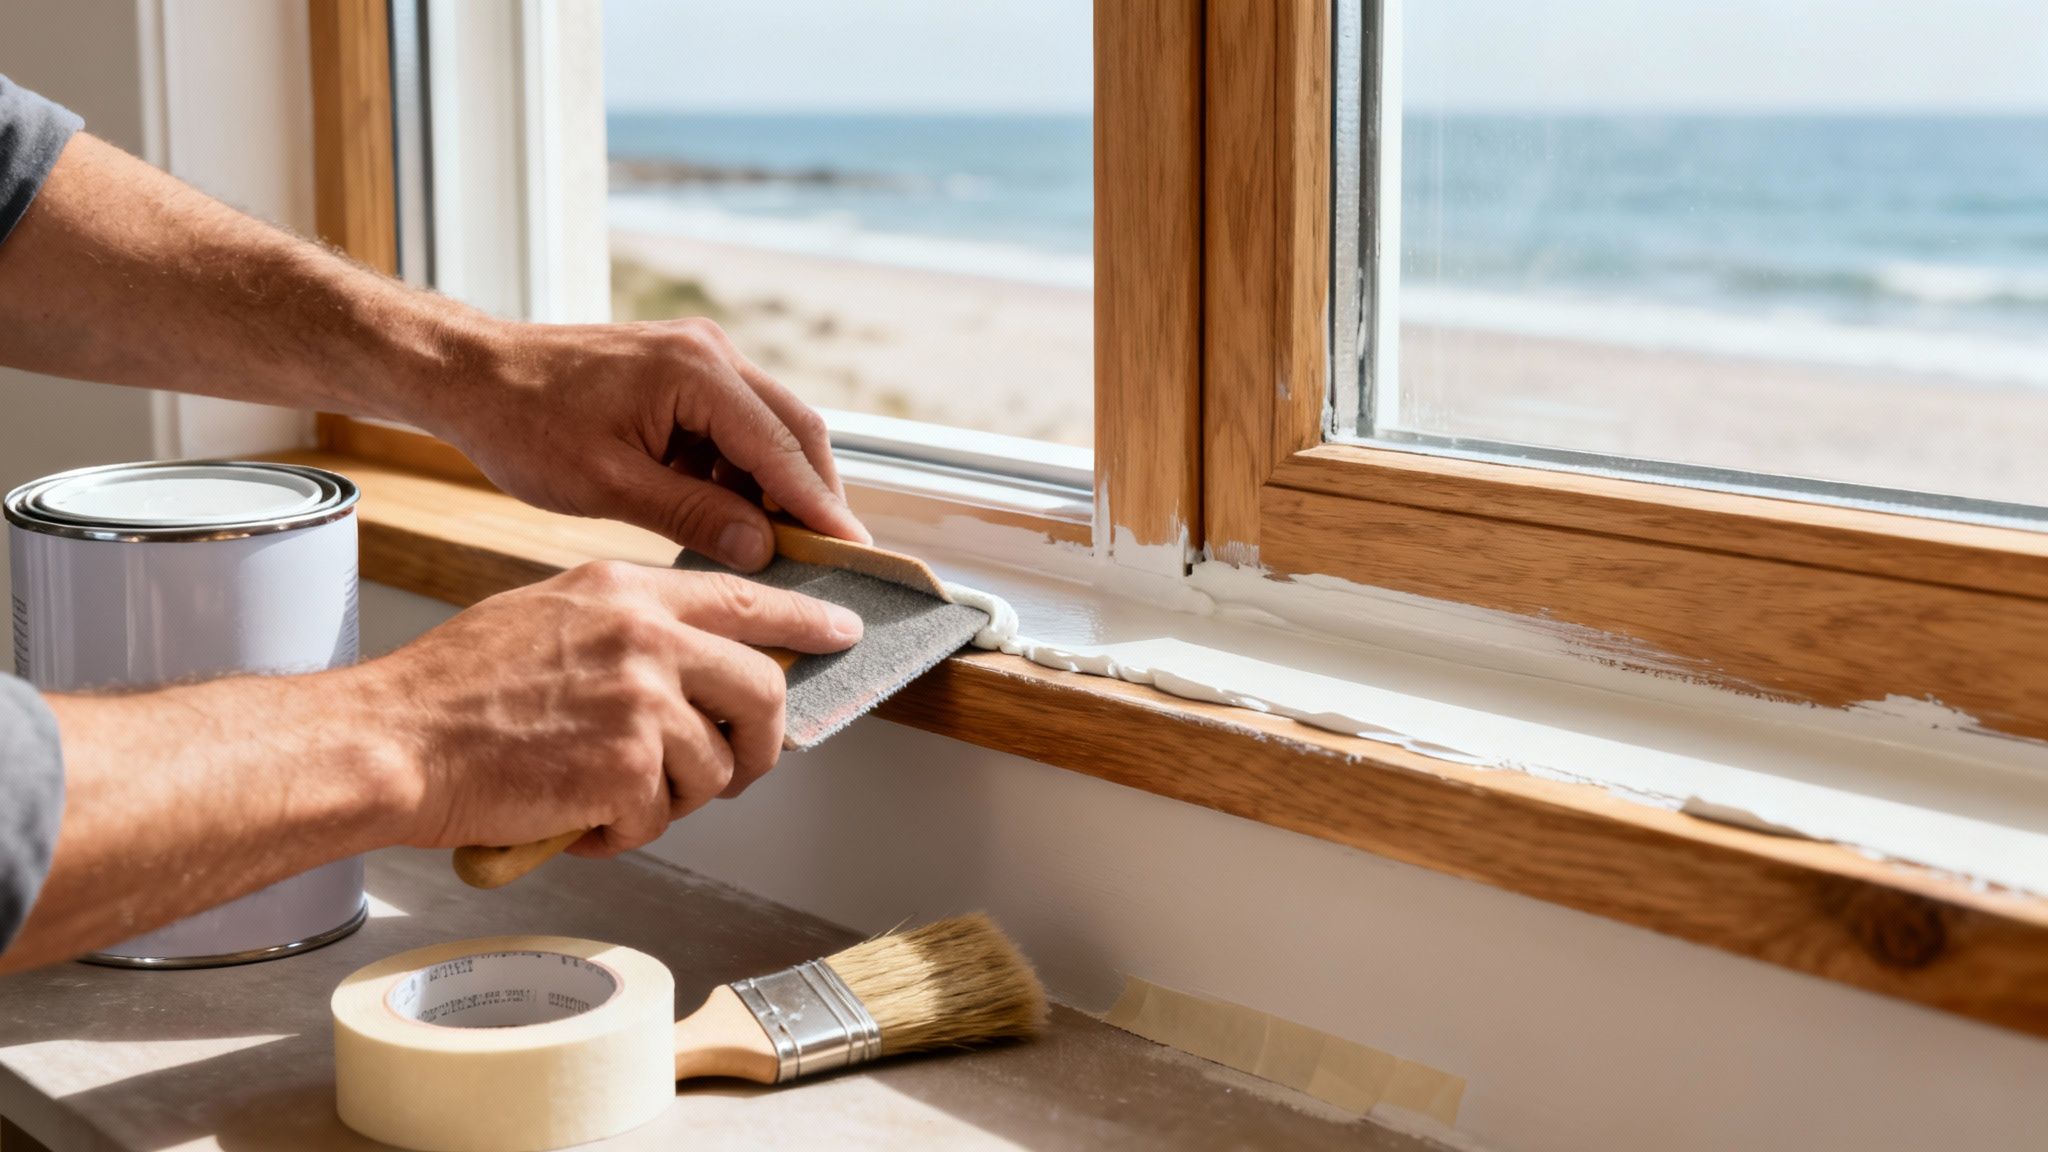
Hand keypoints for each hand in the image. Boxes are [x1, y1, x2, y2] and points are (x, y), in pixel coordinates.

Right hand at [355, 560, 861, 854]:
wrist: (394, 739)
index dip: (806, 619)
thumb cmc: (452, 688)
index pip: (748, 598)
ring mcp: (641, 702)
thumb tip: (693, 654)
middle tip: (737, 766)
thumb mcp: (549, 615)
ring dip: (674, 798)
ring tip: (611, 793)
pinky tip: (577, 814)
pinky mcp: (626, 767)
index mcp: (627, 593)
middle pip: (763, 690)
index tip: (840, 632)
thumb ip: (627, 626)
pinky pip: (660, 817)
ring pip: (716, 769)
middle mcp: (646, 638)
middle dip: (761, 743)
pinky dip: (623, 831)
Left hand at [422, 317, 870, 569]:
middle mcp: (710, 353)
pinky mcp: (683, 373)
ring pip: (768, 430)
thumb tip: (762, 549)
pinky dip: (737, 472)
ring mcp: (699, 358)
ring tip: (763, 547)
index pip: (783, 447)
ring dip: (770, 487)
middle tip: (826, 556)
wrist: (469, 377)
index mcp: (697, 372)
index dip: (820, 505)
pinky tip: (721, 515)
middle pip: (794, 430)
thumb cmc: (523, 424)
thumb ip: (693, 515)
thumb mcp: (608, 485)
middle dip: (810, 496)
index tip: (853, 551)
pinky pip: (734, 426)